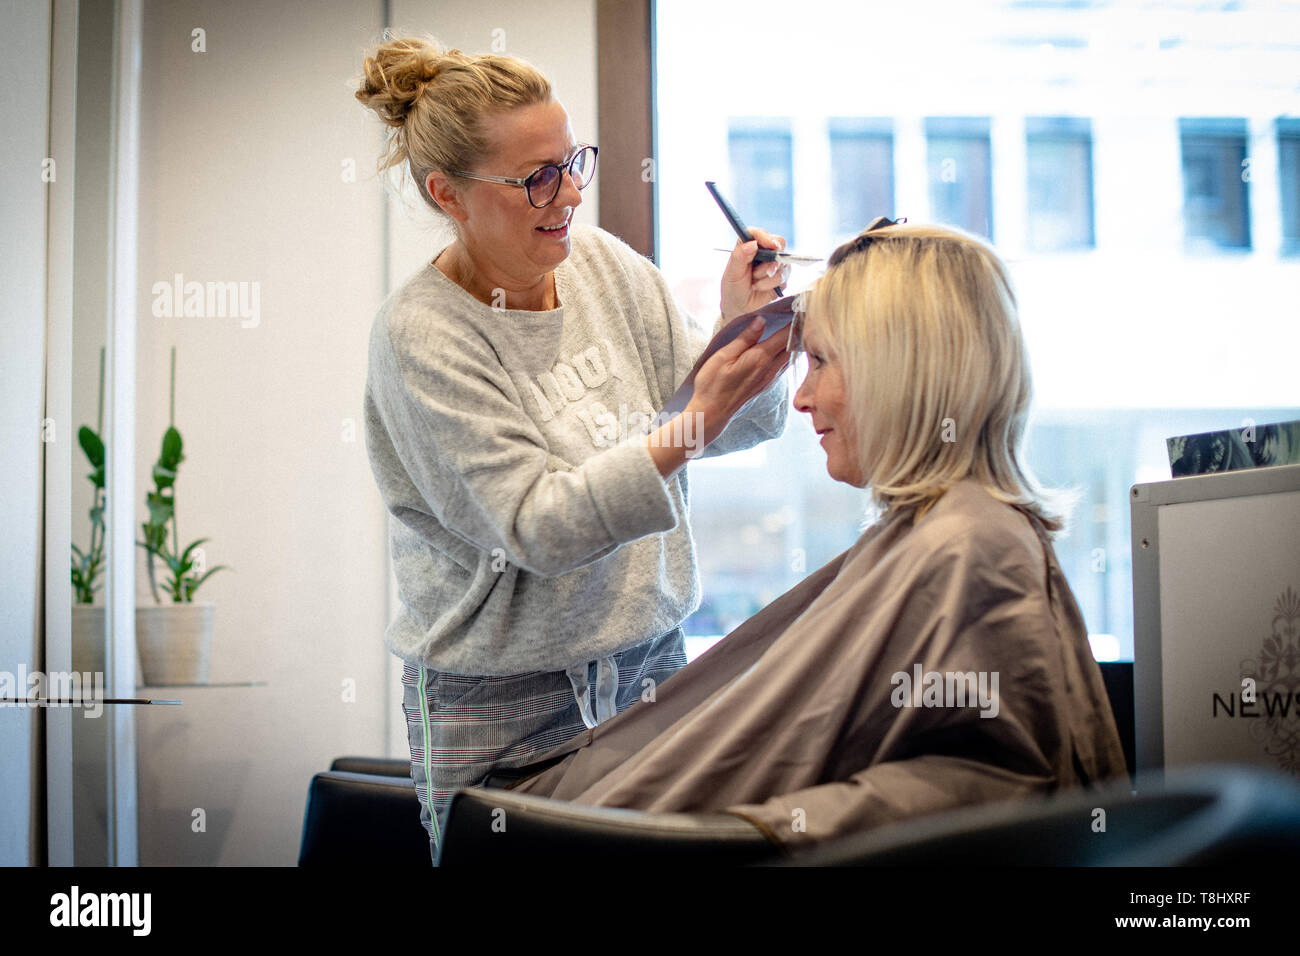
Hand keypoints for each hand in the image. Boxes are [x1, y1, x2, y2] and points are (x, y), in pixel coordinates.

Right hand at [686, 314, 789, 449]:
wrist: (711, 413)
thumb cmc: (712, 384)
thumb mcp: (724, 356)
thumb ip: (745, 338)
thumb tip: (762, 320)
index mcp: (760, 358)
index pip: (785, 335)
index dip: (795, 320)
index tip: (802, 307)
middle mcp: (770, 368)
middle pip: (792, 345)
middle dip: (798, 329)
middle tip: (801, 312)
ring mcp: (769, 378)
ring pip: (789, 356)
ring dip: (793, 341)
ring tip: (795, 325)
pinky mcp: (765, 384)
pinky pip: (783, 365)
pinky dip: (787, 353)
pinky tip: (783, 346)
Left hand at [720, 226, 789, 320]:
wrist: (739, 306)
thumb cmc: (733, 286)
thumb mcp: (733, 272)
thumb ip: (740, 256)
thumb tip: (752, 243)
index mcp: (749, 245)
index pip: (759, 234)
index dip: (766, 237)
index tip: (770, 245)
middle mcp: (764, 251)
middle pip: (779, 243)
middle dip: (772, 258)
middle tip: (765, 270)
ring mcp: (774, 263)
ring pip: (781, 263)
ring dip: (766, 275)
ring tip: (753, 283)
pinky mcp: (781, 276)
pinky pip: (783, 277)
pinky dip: (769, 284)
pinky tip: (759, 287)